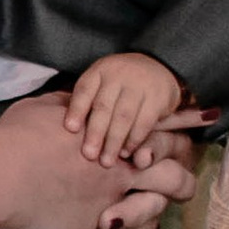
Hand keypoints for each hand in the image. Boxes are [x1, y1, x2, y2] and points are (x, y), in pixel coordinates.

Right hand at [0, 94, 194, 228]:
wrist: (2, 176)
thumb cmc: (19, 138)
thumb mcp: (46, 109)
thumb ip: (66, 105)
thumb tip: (70, 99)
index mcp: (114, 139)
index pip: (161, 130)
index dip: (185, 125)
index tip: (207, 116)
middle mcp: (121, 172)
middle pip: (174, 178)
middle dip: (182, 183)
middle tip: (182, 186)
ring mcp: (111, 204)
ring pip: (152, 217)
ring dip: (147, 217)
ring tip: (139, 219)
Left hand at [68, 50, 186, 164]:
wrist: (158, 67)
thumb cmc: (120, 84)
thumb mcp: (103, 83)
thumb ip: (88, 102)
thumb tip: (70, 132)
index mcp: (100, 71)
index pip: (84, 90)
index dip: (76, 109)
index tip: (70, 129)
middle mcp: (118, 75)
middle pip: (103, 107)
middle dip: (95, 133)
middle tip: (88, 155)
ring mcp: (139, 84)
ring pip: (123, 116)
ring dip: (114, 141)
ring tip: (106, 161)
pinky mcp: (158, 97)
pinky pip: (144, 121)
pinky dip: (134, 139)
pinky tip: (126, 152)